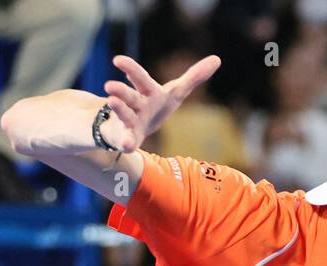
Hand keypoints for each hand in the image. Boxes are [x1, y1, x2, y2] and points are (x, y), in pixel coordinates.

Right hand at [100, 54, 221, 153]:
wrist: (129, 130)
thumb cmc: (154, 108)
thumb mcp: (175, 93)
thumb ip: (194, 77)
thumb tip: (217, 59)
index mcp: (147, 92)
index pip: (140, 78)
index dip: (130, 69)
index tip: (117, 60)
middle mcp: (136, 104)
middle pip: (129, 95)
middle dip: (120, 90)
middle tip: (109, 86)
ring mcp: (130, 121)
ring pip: (123, 114)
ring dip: (119, 108)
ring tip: (111, 101)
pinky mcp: (129, 139)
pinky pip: (128, 141)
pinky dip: (127, 142)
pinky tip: (127, 145)